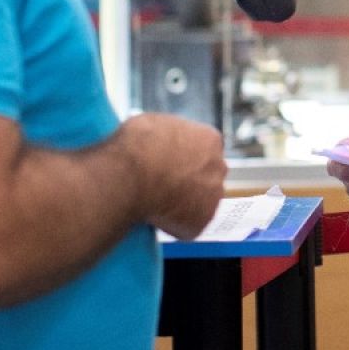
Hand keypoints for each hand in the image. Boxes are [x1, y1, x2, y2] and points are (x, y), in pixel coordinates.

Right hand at [118, 114, 226, 239]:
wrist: (130, 176)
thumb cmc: (136, 146)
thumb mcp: (155, 124)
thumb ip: (170, 135)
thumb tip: (162, 142)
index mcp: (210, 139)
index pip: (205, 150)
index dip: (186, 159)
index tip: (171, 165)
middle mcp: (218, 167)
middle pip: (208, 175)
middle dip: (190, 181)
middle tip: (165, 186)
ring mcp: (214, 196)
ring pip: (202, 201)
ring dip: (186, 203)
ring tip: (158, 204)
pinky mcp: (202, 222)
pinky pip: (189, 225)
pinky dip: (176, 225)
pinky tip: (157, 218)